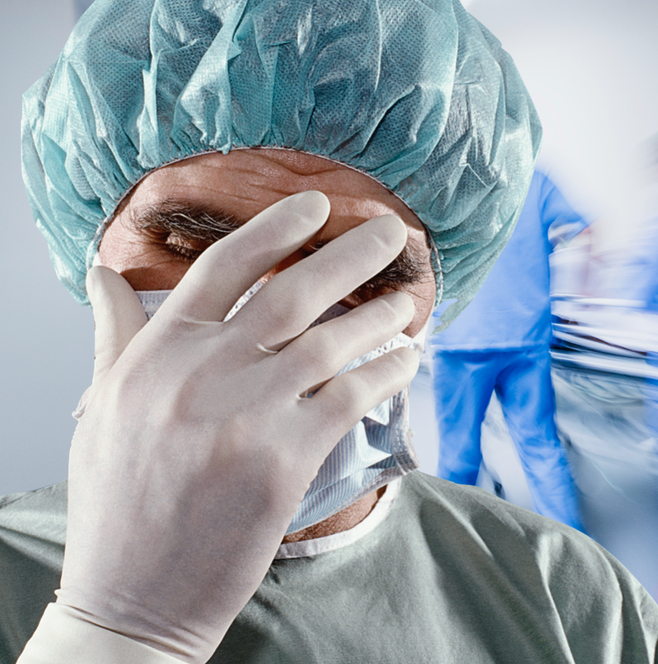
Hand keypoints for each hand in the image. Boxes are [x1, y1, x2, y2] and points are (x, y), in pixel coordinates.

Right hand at [59, 191, 420, 662]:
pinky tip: (407, 360)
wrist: (136, 592)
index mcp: (157, 355)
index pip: (223, 268)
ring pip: (332, 341)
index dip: (275, 228)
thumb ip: (118, 337)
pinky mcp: (285, 458)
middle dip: (352, 254)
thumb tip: (103, 275)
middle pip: (292, 292)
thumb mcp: (106, 408)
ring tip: (413, 299)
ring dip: (382, 315)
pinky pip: (352, 398)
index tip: (316, 204)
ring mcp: (247, 414)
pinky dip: (387, 373)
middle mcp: (203, 373)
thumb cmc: (121, 503)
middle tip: (395, 232)